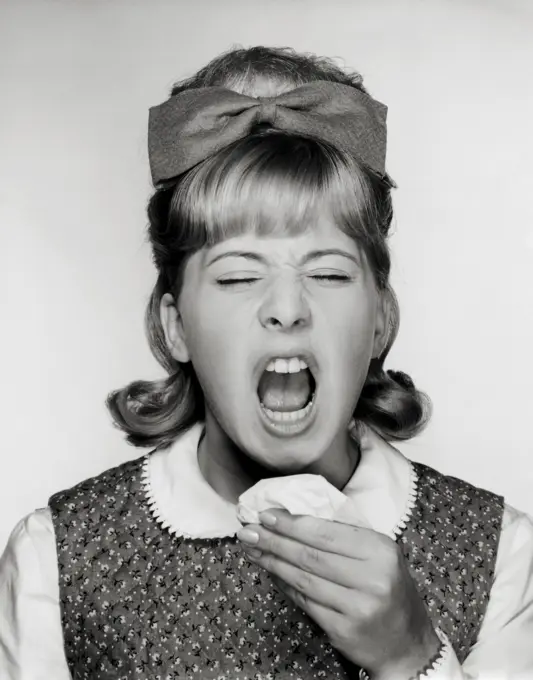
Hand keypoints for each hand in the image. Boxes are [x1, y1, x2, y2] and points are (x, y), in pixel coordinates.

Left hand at [237, 510, 440, 677]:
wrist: (407, 644)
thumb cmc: (388, 590)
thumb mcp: (379, 555)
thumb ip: (345, 538)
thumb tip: (294, 520)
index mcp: (380, 550)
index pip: (326, 532)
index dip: (292, 523)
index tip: (266, 514)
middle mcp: (372, 577)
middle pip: (310, 554)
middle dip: (274, 540)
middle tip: (248, 529)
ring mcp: (358, 606)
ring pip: (303, 578)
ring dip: (272, 561)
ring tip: (251, 548)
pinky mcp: (344, 630)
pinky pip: (305, 601)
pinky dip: (284, 585)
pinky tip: (271, 572)